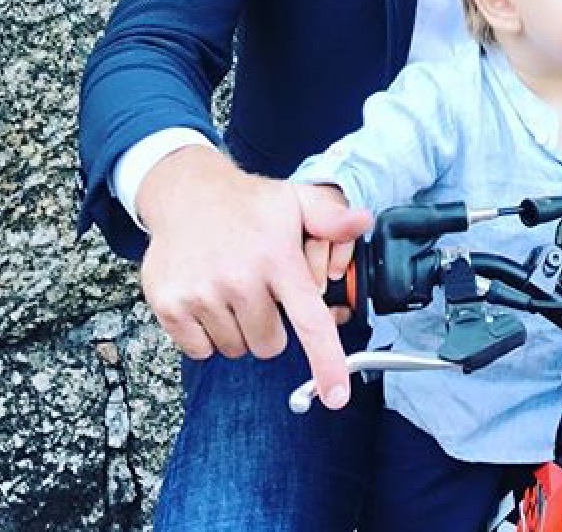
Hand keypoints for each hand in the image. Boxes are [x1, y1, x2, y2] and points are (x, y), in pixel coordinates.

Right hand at [137, 146, 372, 408]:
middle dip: (271, 327)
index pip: (309, 321)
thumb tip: (363, 221)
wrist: (187, 193)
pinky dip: (206, 334)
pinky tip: (208, 298)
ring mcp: (202, 294)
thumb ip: (331, 219)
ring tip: (233, 288)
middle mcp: (240, 279)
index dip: (326, 363)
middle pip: (270, 345)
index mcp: (277, 259)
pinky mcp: (170, 306)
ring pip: (235, 349)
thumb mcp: (296, 202)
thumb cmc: (249, 205)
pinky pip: (200, 350)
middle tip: (261, 292)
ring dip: (238, 329)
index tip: (336, 396)